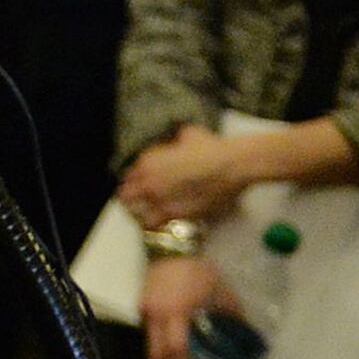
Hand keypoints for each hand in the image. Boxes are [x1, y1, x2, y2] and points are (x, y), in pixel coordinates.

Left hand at [118, 124, 252, 228]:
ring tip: (144, 212)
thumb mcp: (187, 135)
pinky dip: (152, 223)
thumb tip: (176, 141)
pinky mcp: (176, 214)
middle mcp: (149, 181)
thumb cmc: (213, 149)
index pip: (127, 174)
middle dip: (130, 196)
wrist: (233, 165)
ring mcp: (161, 200)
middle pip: (126, 194)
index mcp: (148, 161)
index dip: (133, 179)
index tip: (138, 182)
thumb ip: (174, 141)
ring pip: (134, 212)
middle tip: (138, 199)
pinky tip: (156, 220)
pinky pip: (152, 223)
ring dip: (137, 211)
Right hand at [140, 254, 239, 358]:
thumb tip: (248, 340)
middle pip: (156, 356)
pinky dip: (155, 356)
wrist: (172, 248)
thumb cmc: (201, 271)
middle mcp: (158, 316)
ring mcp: (147, 313)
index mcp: (179, 313)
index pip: (177, 350)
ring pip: (149, 349)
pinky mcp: (142, 309)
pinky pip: (148, 338)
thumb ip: (232, 317)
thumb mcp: (222, 293)